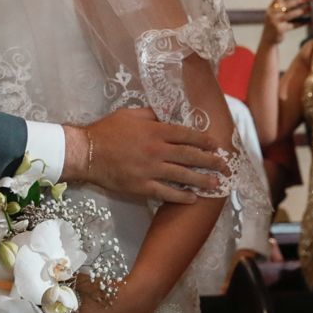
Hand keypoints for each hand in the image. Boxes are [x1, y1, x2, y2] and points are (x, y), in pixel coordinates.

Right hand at [73, 108, 225, 203]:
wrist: (87, 152)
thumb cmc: (107, 130)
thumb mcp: (131, 114)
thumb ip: (152, 114)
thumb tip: (169, 114)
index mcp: (156, 131)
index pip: (186, 135)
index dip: (204, 140)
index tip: (216, 145)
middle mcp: (157, 150)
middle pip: (190, 156)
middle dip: (210, 161)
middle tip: (225, 166)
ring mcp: (150, 170)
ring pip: (182, 176)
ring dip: (202, 180)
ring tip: (216, 184)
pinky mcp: (141, 186)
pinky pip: (166, 193)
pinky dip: (181, 196)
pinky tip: (192, 198)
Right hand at [261, 0, 308, 43]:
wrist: (268, 39)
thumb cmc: (274, 24)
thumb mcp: (275, 14)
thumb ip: (282, 7)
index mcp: (271, 7)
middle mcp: (271, 13)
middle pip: (286, 4)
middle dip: (298, 1)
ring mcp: (275, 21)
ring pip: (290, 14)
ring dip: (301, 11)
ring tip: (310, 9)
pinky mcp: (280, 29)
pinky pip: (293, 25)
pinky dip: (302, 23)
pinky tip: (308, 21)